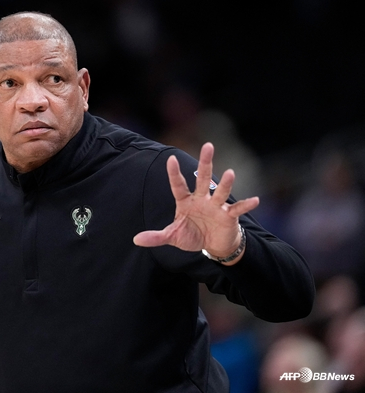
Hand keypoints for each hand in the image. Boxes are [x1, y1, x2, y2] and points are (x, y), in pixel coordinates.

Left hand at [133, 143, 258, 263]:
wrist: (213, 246)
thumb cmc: (193, 235)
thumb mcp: (173, 236)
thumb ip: (156, 237)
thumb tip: (136, 240)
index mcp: (186, 201)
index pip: (179, 185)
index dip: (175, 174)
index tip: (171, 159)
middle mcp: (202, 199)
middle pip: (203, 178)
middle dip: (205, 163)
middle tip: (208, 146)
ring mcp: (216, 206)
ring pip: (221, 192)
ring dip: (225, 184)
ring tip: (230, 173)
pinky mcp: (228, 216)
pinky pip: (237, 210)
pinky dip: (246, 205)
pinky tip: (256, 200)